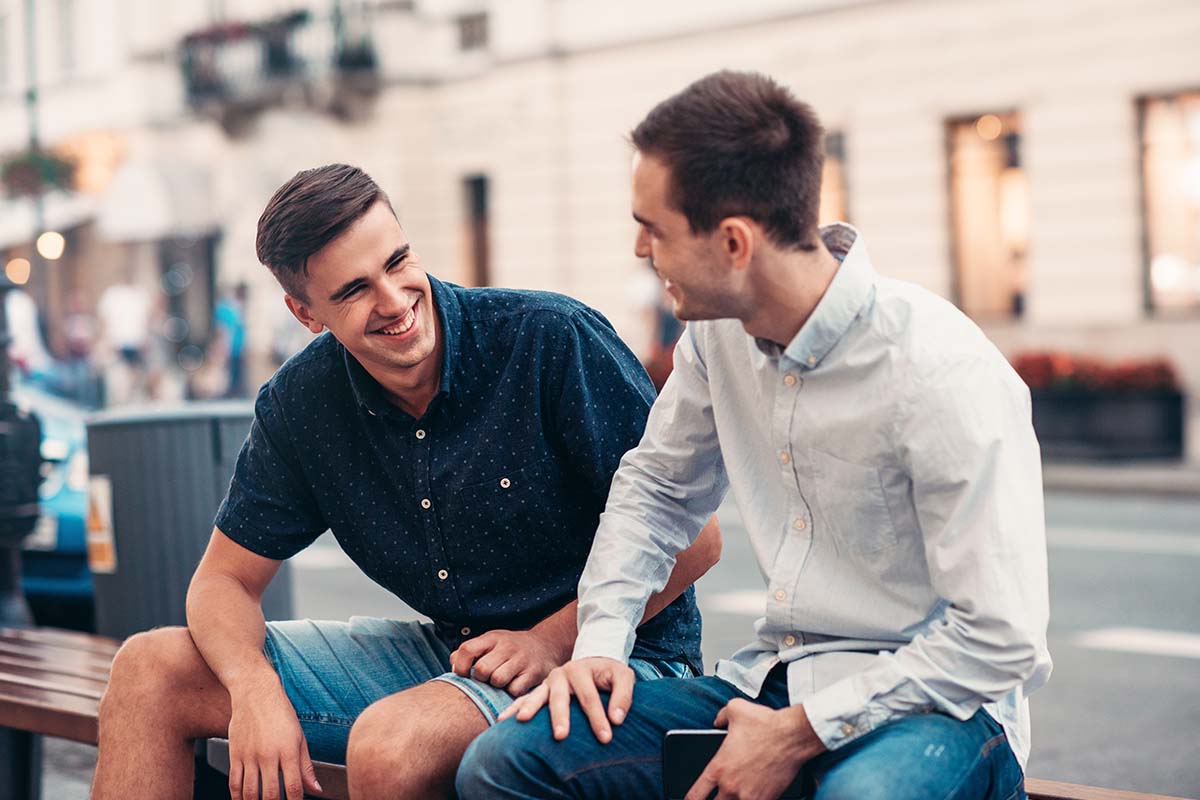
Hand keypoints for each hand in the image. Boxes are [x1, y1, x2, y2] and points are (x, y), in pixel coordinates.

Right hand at [226, 674, 320, 799]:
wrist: (255, 692)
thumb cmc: (281, 713)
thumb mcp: (299, 737)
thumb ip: (306, 766)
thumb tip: (316, 790)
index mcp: (288, 751)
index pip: (293, 788)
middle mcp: (268, 755)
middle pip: (270, 795)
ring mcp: (250, 756)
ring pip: (250, 793)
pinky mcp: (235, 754)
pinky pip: (234, 783)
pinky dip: (237, 798)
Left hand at [450, 628, 568, 696]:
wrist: (546, 645)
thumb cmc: (510, 648)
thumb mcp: (491, 642)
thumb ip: (470, 651)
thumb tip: (452, 664)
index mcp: (492, 638)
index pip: (467, 649)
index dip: (460, 666)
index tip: (464, 674)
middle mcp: (507, 646)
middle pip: (482, 669)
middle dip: (481, 679)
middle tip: (487, 678)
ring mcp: (521, 659)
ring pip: (497, 680)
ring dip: (496, 686)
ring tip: (501, 682)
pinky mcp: (534, 673)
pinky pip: (514, 690)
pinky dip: (511, 692)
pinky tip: (514, 685)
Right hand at [498, 656, 634, 743]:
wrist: (593, 660)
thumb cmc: (609, 673)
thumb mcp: (623, 677)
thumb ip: (623, 696)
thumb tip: (617, 720)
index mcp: (581, 670)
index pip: (589, 696)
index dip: (597, 718)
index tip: (606, 738)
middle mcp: (561, 674)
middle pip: (559, 697)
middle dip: (560, 716)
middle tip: (560, 736)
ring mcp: (548, 682)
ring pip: (537, 696)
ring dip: (529, 708)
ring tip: (521, 722)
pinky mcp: (540, 690)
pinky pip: (524, 699)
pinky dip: (513, 709)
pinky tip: (502, 721)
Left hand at [685, 701, 824, 799]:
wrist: (793, 735)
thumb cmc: (765, 723)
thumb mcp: (735, 709)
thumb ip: (720, 717)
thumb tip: (717, 722)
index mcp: (718, 768)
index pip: (695, 795)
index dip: (688, 799)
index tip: (689, 799)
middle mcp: (731, 786)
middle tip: (716, 796)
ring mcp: (750, 796)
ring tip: (735, 796)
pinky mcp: (768, 799)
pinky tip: (753, 796)